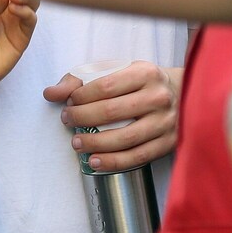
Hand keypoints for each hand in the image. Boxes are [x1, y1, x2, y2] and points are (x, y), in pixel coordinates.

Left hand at [43, 62, 180, 171]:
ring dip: (96, 143)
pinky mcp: (168, 143)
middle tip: (67, 121)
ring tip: (76, 143)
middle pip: (112, 111)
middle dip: (83, 118)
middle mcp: (158, 97)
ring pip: (125, 138)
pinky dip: (114, 161)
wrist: (182, 93)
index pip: (105, 86)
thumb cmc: (139, 82)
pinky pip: (138, 157)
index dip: (81, 97)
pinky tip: (95, 161)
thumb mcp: (114, 71)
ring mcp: (166, 122)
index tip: (68, 103)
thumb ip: (79, 79)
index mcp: (144, 73)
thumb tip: (49, 93)